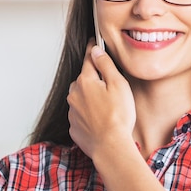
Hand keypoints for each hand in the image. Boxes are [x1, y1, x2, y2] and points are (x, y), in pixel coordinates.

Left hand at [67, 40, 135, 159]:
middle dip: (94, 79)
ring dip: (90, 97)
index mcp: (85, 81)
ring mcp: (73, 112)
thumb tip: (96, 51)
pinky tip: (101, 119)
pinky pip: (81, 114)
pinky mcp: (74, 127)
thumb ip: (105, 65)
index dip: (93, 50)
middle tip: (110, 85)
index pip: (88, 60)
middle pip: (84, 79)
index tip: (93, 43)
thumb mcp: (118, 84)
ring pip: (81, 97)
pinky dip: (89, 114)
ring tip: (107, 106)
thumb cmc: (118, 116)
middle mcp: (74, 95)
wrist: (110, 146)